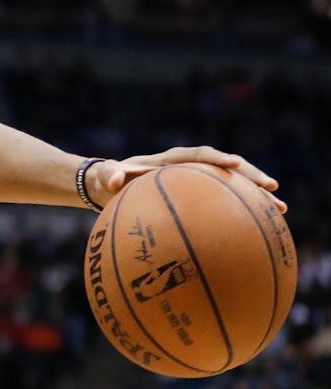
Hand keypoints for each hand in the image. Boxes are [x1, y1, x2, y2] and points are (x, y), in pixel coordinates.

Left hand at [87, 146, 284, 212]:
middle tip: (273, 189)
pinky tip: (261, 233)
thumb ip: (110, 175)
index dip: (218, 159)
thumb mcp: (107, 176)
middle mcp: (189, 168)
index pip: (200, 155)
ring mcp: (197, 183)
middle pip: (228, 168)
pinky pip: (225, 205)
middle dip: (252, 177)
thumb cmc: (109, 179)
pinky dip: (242, 215)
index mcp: (171, 160)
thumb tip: (114, 180)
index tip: (235, 165)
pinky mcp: (199, 199)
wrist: (111, 186)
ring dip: (257, 197)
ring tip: (281, 210)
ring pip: (233, 187)